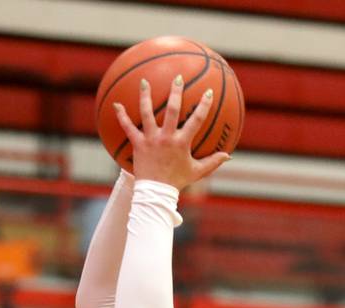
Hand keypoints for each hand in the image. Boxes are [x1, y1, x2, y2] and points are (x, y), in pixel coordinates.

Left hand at [112, 75, 230, 189]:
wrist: (155, 193)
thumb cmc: (177, 181)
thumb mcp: (197, 171)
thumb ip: (212, 162)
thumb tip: (228, 155)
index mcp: (182, 143)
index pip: (196, 120)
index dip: (203, 105)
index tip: (208, 92)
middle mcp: (166, 138)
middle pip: (172, 110)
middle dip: (176, 92)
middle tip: (177, 77)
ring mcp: (150, 140)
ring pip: (147, 113)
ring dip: (145, 96)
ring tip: (145, 81)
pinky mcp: (137, 144)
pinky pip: (128, 127)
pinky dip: (121, 116)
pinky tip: (116, 104)